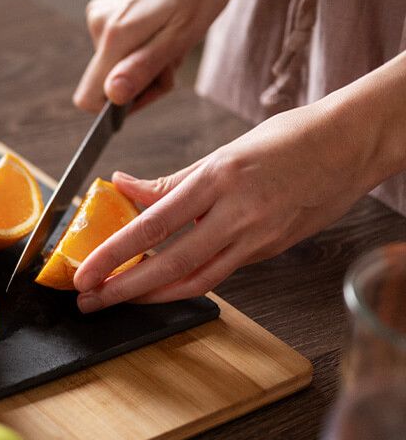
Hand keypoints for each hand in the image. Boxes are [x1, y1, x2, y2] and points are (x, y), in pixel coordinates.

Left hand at [72, 104, 370, 311]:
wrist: (354, 143)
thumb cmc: (290, 139)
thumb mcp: (223, 151)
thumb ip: (170, 180)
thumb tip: (120, 186)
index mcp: (218, 179)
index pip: (154, 225)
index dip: (115, 252)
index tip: (85, 270)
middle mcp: (237, 213)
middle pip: (171, 265)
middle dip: (124, 288)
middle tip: (89, 300)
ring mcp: (257, 237)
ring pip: (196, 279)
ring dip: (151, 296)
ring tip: (116, 301)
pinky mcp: (270, 251)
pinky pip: (220, 273)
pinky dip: (184, 283)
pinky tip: (158, 287)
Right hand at [74, 0, 231, 111]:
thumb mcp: (182, 34)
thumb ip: (144, 67)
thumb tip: (113, 97)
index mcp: (115, 36)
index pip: (89, 98)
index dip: (117, 107)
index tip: (147, 92)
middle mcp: (99, 25)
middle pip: (107, 81)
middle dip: (142, 80)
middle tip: (173, 58)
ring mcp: (101, 15)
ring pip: (115, 62)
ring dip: (145, 61)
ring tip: (172, 37)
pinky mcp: (107, 9)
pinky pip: (117, 44)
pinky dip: (141, 44)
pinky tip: (162, 25)